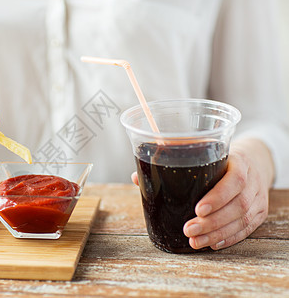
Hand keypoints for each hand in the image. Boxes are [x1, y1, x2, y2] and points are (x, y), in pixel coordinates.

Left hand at [131, 138, 273, 249]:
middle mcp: (253, 181)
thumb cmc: (221, 158)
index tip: (198, 209)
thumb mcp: (204, 153)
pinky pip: (246, 229)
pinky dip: (229, 238)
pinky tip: (213, 243)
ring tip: (195, 241)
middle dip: (212, 221)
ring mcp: (258, 198)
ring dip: (217, 233)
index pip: (234, 180)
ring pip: (241, 220)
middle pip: (237, 205)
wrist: (255, 161)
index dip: (218, 196)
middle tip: (189, 230)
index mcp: (240, 162)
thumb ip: (173, 162)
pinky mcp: (259, 212)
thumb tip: (136, 178)